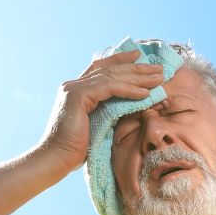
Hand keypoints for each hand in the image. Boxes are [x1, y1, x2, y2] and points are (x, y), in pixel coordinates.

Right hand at [33, 49, 164, 174]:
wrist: (57, 158)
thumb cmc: (75, 149)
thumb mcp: (96, 124)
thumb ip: (107, 109)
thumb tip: (130, 104)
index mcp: (76, 89)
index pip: (101, 68)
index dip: (120, 60)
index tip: (139, 57)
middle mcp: (73, 85)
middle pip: (109, 69)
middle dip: (136, 68)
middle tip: (158, 68)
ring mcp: (74, 88)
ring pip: (111, 76)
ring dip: (137, 77)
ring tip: (158, 79)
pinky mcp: (78, 96)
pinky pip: (109, 88)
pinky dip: (128, 90)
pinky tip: (144, 93)